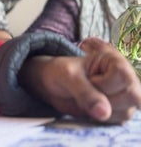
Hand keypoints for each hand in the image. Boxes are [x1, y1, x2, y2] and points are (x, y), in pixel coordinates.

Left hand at [19, 40, 140, 123]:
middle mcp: (125, 78)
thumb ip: (86, 93)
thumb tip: (104, 114)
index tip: (89, 81)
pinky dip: (101, 119)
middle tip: (86, 93)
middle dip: (105, 100)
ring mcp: (124, 96)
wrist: (51, 84)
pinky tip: (88, 109)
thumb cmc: (60, 72)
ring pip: (126, 112)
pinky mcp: (118, 111)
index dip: (105, 84)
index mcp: (115, 61)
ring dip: (101, 112)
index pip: (124, 77)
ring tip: (85, 99)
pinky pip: (117, 121)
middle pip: (132, 97)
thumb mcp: (69, 77)